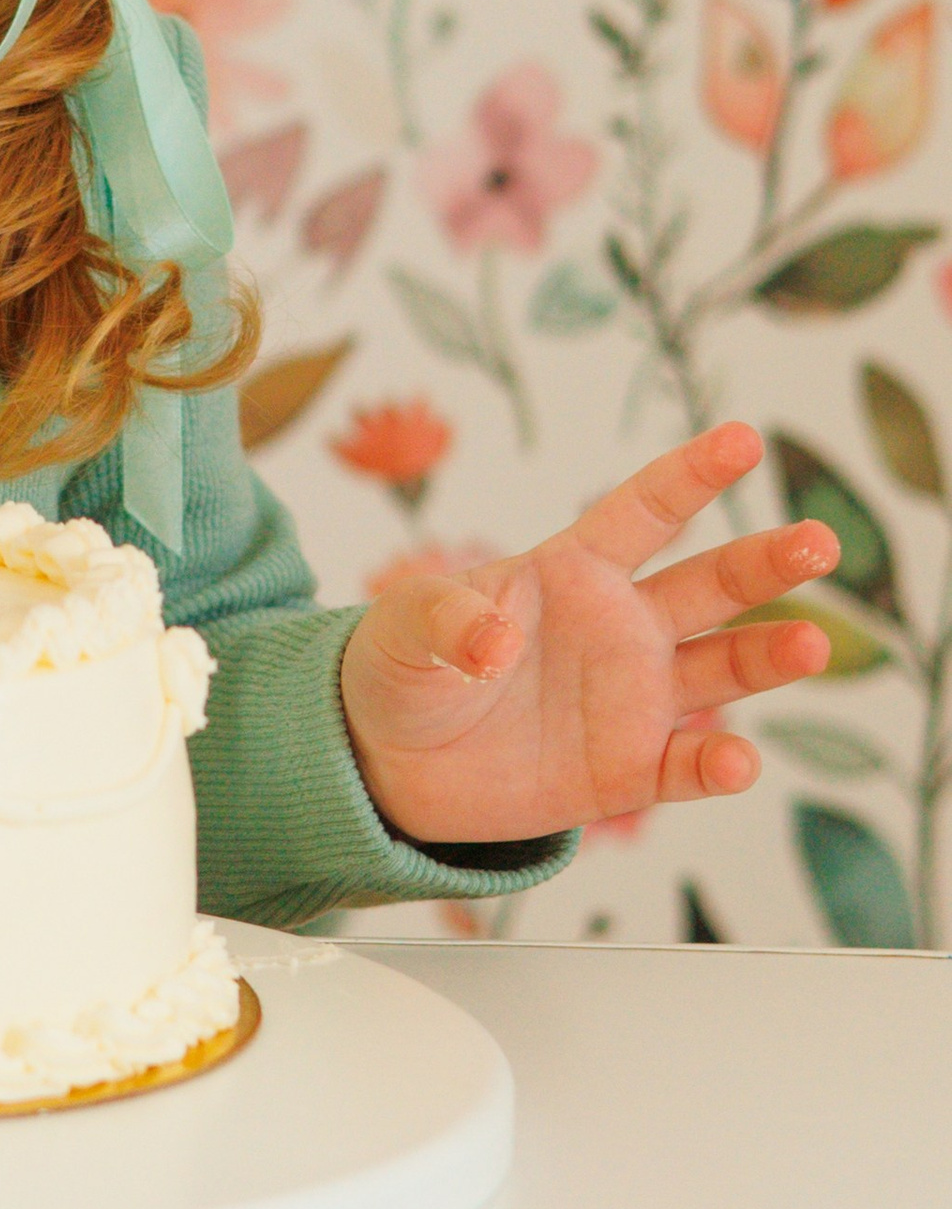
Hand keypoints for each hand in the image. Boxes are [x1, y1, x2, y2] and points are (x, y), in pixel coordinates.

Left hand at [339, 422, 837, 849]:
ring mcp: (632, 698)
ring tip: (811, 645)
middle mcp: (620, 627)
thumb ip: (446, 620)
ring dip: (766, 656)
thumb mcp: (403, 627)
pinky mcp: (626, 769)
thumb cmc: (402, 667)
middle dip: (766, 562)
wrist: (389, 761)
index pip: (644, 512)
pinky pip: (684, 766)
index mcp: (572, 570)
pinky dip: (715, 767)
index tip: (743, 438)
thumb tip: (496, 646)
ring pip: (720, 669)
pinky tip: (736, 763)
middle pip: (709, 584)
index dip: (692, 475)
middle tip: (818, 542)